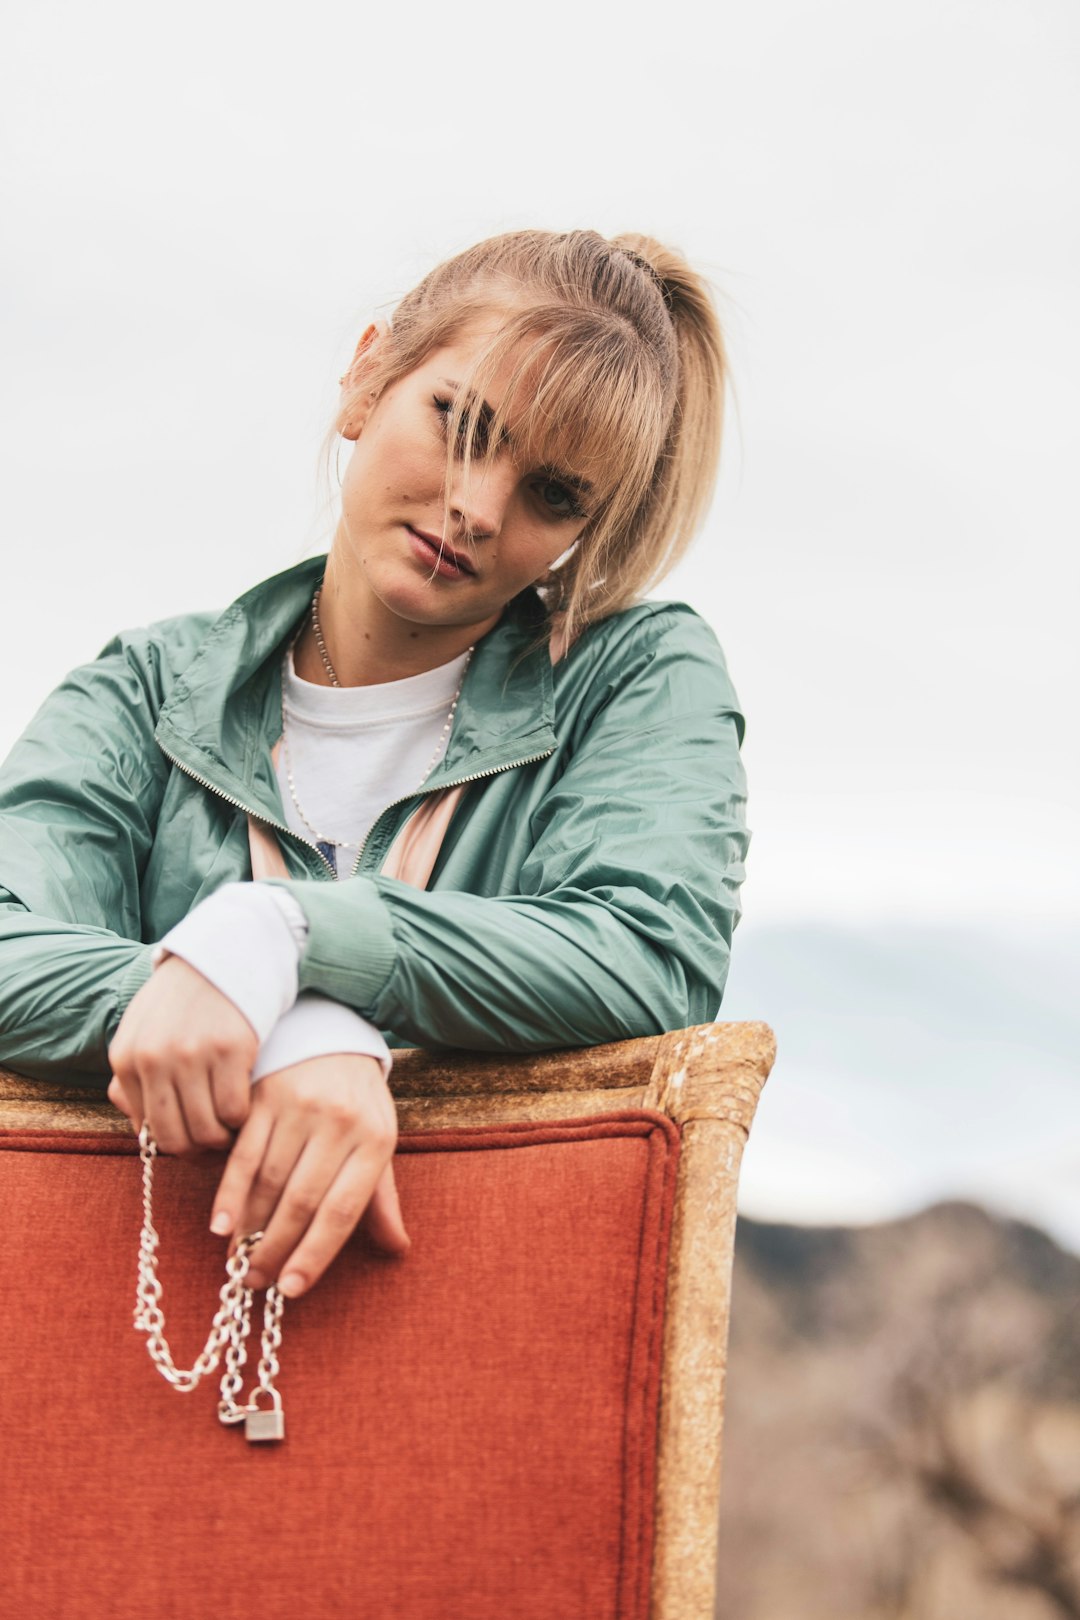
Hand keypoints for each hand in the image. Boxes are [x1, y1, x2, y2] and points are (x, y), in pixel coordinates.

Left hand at [107, 955, 256, 1152]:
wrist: (223, 951)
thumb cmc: (185, 998)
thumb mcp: (144, 1030)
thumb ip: (135, 1078)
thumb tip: (144, 1133)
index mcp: (126, 1057)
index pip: (147, 1129)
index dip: (175, 1142)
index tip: (194, 1137)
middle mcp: (154, 1059)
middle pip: (176, 1137)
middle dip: (199, 1147)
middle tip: (216, 1138)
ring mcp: (192, 1054)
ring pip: (208, 1128)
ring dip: (223, 1136)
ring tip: (232, 1124)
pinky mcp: (231, 1048)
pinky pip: (235, 1109)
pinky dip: (242, 1117)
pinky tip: (246, 1104)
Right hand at [209, 1053, 407, 1297]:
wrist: (332, 1039)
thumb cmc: (358, 1104)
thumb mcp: (378, 1143)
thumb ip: (381, 1199)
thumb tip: (397, 1249)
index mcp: (375, 1141)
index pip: (343, 1210)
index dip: (316, 1254)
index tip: (292, 1288)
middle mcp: (340, 1123)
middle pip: (301, 1201)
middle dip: (275, 1249)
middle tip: (256, 1283)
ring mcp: (300, 1107)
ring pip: (268, 1182)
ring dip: (249, 1230)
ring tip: (237, 1263)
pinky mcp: (265, 1096)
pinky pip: (243, 1155)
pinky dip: (229, 1194)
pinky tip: (221, 1225)